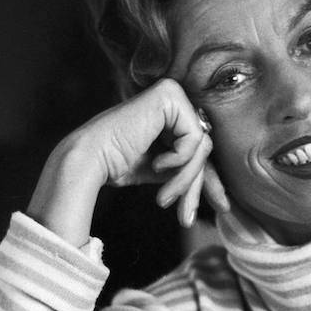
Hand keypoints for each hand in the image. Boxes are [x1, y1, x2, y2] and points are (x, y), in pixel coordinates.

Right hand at [27, 79, 229, 245]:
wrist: (89, 160)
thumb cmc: (117, 165)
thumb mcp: (162, 170)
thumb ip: (186, 169)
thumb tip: (217, 188)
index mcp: (170, 112)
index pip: (199, 147)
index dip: (208, 179)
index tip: (220, 206)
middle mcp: (174, 97)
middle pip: (203, 148)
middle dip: (196, 185)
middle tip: (187, 217)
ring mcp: (172, 93)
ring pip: (201, 146)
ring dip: (184, 179)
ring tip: (164, 198)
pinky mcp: (170, 96)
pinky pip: (194, 138)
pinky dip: (179, 160)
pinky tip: (157, 164)